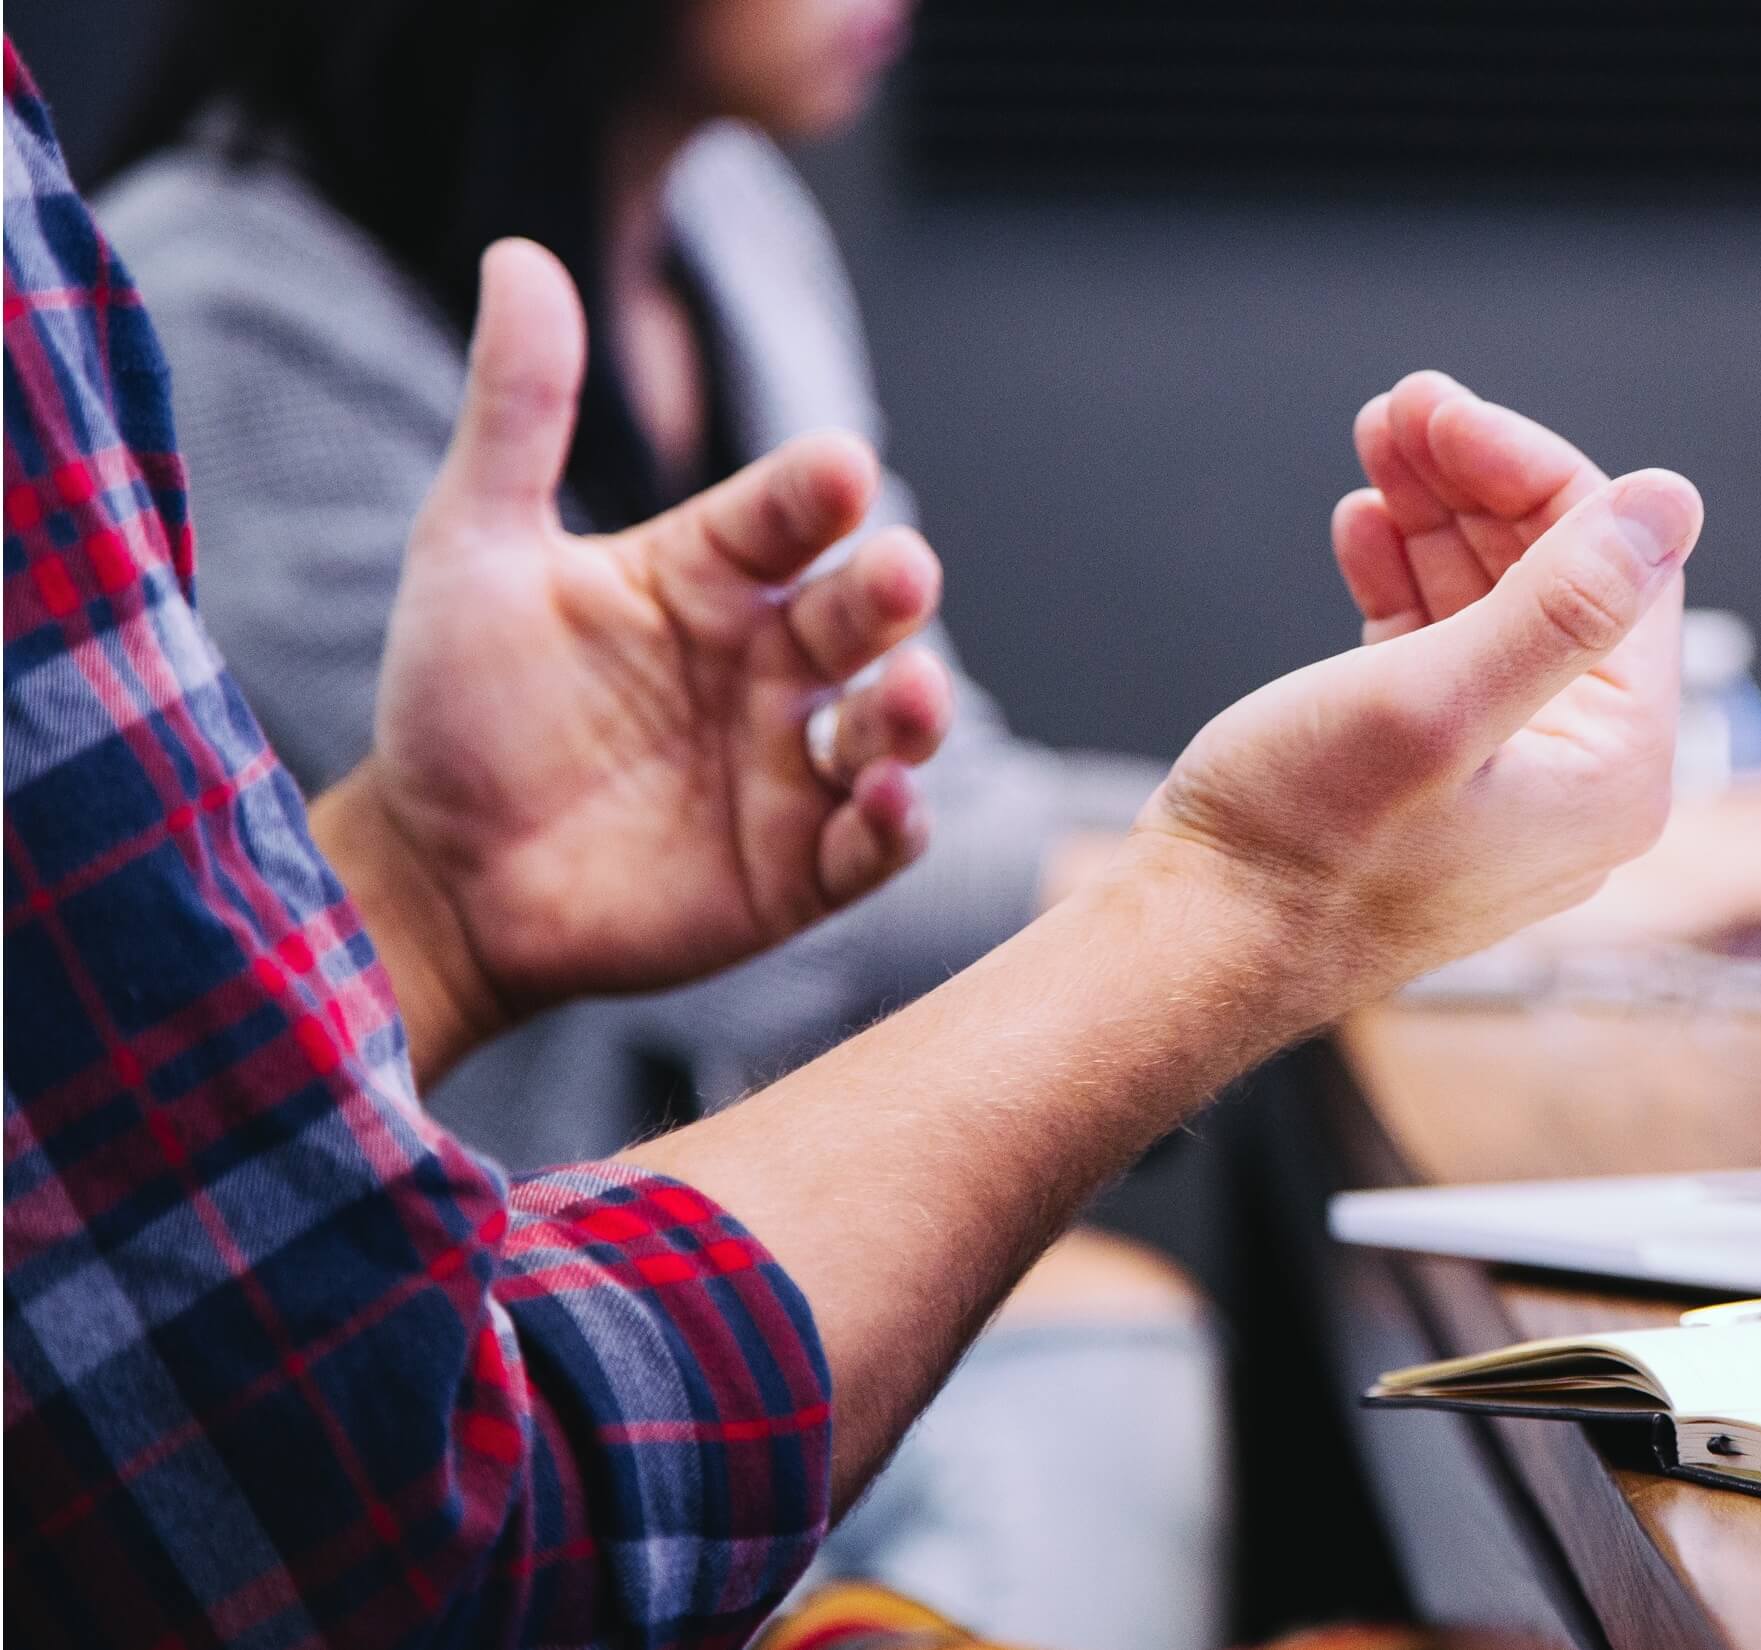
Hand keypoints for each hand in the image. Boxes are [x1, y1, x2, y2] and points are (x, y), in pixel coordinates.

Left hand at [313, 240, 953, 1081]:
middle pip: (859, 614)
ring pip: (890, 724)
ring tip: (910, 697)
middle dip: (890, 592)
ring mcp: (791, 766)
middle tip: (899, 574)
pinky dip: (895, 825)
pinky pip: (872, 844)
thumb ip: (517, 411)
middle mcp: (769, 662)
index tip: (837, 468)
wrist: (432, 875)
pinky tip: (885, 803)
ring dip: (915, 710)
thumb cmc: (456, 705)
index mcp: (710, 575)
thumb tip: (519, 254)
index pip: (787, 514)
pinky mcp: (798, 869)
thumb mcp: (473, 546)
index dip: (815, 492)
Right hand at [1331, 376, 1760, 954]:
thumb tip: (1670, 503)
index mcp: (1615, 769)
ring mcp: (1505, 779)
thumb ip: (1562, 604)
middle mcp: (1579, 778)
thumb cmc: (1303, 848)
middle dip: (1479, 484)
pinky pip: (1443, 652)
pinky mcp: (1432, 779)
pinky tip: (1362, 527)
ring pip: (1493, 606)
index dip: (1533, 472)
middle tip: (1401, 408)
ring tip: (1376, 445)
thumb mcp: (1434, 703)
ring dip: (1437, 518)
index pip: (1619, 570)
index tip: (1443, 411)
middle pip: (1559, 580)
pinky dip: (1406, 581)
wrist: (1193, 952)